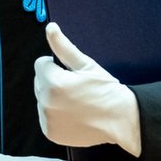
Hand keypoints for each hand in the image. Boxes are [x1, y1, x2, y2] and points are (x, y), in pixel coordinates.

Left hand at [34, 22, 141, 155]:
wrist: (120, 119)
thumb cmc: (105, 89)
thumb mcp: (86, 64)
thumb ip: (64, 46)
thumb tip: (50, 27)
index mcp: (53, 82)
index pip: (41, 64)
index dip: (56, 66)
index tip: (72, 74)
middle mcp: (46, 102)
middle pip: (39, 82)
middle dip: (52, 81)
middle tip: (75, 87)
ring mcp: (48, 120)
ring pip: (41, 99)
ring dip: (52, 97)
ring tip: (75, 101)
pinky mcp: (51, 133)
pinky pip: (45, 117)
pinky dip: (55, 114)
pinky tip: (72, 114)